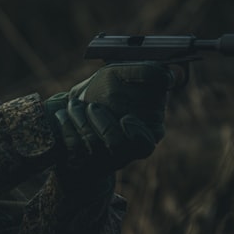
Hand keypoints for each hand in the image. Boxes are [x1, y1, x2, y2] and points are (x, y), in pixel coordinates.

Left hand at [46, 62, 170, 170]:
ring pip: (92, 146)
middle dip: (103, 126)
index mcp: (143, 134)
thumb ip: (145, 74)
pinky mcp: (80, 159)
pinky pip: (72, 148)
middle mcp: (124, 150)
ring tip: (74, 104)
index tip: (126, 119)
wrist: (79, 107)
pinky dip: (66, 127)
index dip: (137, 135)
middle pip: (117, 146)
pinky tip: (64, 113)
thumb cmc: (107, 89)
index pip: (144, 145)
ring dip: (81, 121)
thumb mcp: (122, 76)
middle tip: (92, 107)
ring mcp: (100, 157)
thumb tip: (169, 75)